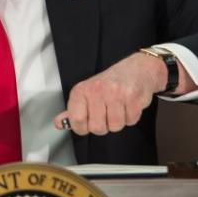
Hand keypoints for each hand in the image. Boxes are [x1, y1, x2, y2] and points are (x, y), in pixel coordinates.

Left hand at [53, 52, 191, 135]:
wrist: (138, 69)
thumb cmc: (111, 82)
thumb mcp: (87, 92)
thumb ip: (74, 110)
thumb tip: (59, 123)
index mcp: (82, 90)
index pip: (76, 120)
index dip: (83, 127)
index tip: (89, 122)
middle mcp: (97, 90)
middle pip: (97, 128)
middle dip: (104, 126)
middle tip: (108, 113)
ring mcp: (116, 93)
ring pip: (115, 126)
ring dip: (120, 121)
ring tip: (119, 108)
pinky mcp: (133, 97)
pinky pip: (130, 121)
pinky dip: (131, 117)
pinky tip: (129, 105)